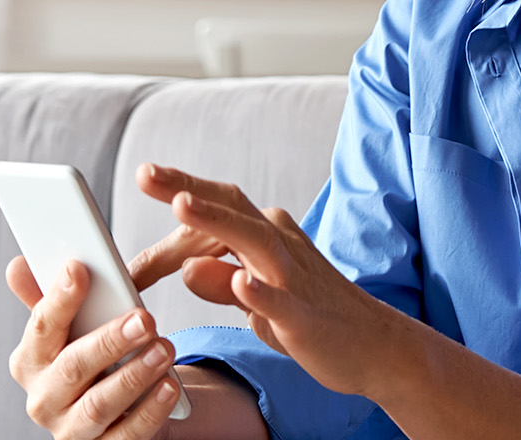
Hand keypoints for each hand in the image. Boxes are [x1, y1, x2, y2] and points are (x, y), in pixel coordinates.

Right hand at [5, 257, 185, 439]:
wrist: (115, 414)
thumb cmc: (91, 362)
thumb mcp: (71, 330)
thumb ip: (49, 298)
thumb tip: (18, 266)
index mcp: (30, 362)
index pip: (41, 328)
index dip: (59, 299)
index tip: (80, 269)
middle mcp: (44, 399)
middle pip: (72, 368)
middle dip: (109, 341)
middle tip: (144, 318)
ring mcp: (71, 430)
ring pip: (98, 406)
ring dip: (134, 375)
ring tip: (164, 349)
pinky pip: (127, 434)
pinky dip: (150, 411)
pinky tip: (169, 387)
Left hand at [136, 164, 406, 398]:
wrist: (375, 346)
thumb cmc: (312, 319)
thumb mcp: (256, 300)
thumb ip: (221, 282)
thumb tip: (186, 267)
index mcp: (267, 236)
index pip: (216, 214)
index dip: (175, 207)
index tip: (144, 182)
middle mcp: (281, 245)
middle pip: (231, 208)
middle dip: (187, 188)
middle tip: (146, 173)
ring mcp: (294, 278)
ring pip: (253, 240)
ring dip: (217, 221)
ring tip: (181, 205)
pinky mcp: (305, 315)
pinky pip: (280, 300)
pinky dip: (259, 291)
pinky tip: (239, 282)